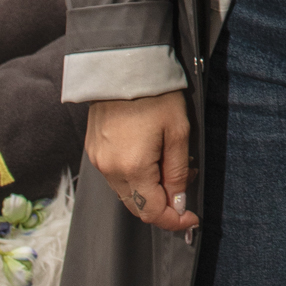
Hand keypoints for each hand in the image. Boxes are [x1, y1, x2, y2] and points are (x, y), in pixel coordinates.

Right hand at [85, 93, 197, 233]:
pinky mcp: (94, 151)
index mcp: (133, 168)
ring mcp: (98, 161)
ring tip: (172, 168)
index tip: (191, 218)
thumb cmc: (157, 94)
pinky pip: (115, 176)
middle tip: (186, 189)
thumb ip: (178, 171)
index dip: (173, 220)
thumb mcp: (179, 131)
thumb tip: (179, 203)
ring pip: (126, 192)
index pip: (151, 211)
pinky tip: (151, 160)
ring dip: (149, 190)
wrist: (125, 65)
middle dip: (162, 205)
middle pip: (137, 206)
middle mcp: (110, 170)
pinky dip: (134, 177)